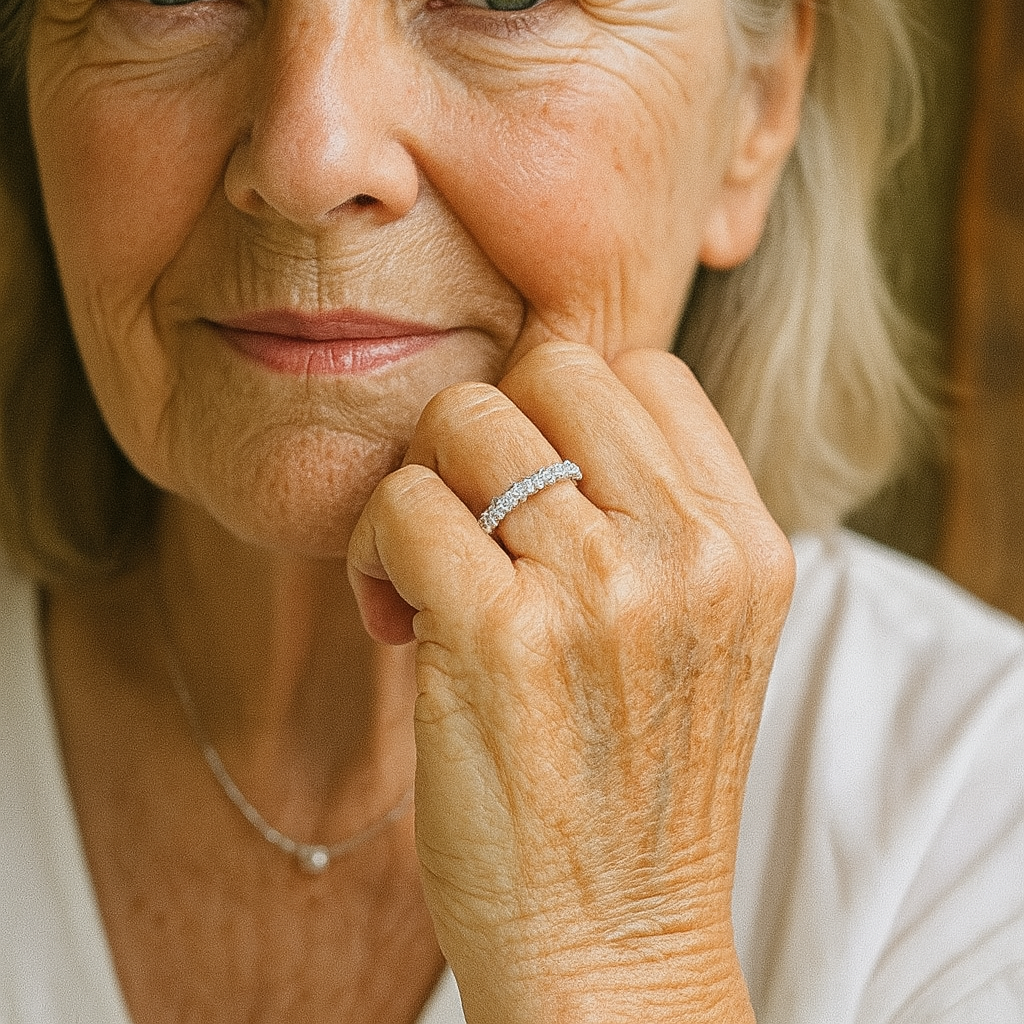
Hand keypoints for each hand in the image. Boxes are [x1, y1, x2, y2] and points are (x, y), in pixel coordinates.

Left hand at [348, 338, 794, 1022]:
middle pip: (552, 368)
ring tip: (423, 575)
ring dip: (421, 485)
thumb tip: (534, 420)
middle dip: (487, 427)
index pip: (641, 372)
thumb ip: (649, 520)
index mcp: (744, 542)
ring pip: (465, 420)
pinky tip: (394, 617)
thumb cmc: (635, 787)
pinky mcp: (505, 637)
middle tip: (465, 517)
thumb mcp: (698, 635)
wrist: (613, 945)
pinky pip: (407, 504)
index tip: (528, 492)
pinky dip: (376, 545)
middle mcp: (688, 550)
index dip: (563, 413)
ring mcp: (602, 588)